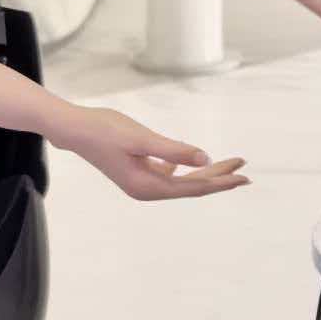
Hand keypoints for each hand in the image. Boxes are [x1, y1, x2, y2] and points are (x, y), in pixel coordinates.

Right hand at [53, 102, 246, 201]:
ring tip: (231, 164)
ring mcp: (143, 183)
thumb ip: (174, 150)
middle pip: (192, 186)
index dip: (220, 181)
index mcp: (148, 187)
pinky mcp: (139, 172)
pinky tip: (196, 162)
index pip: (194, 186)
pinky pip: (171, 174)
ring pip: (184, 180)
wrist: (75, 129)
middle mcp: (147, 190)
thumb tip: (204, 159)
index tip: (243, 175)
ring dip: (206, 171)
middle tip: (245, 169)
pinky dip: (188, 168)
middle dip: (219, 176)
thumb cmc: (105, 130)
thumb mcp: (142, 139)